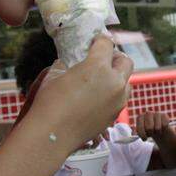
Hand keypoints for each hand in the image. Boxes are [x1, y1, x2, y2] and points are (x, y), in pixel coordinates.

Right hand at [24, 35, 132, 149]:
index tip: (94, 41)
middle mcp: (114, 82)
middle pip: (125, 61)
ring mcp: (118, 100)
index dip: (100, 40)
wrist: (52, 135)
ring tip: (101, 80)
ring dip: (117, 78)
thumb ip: (67, 64)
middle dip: (115, 57)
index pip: (107, 44)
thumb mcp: (55, 75)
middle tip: (103, 59)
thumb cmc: (50, 102)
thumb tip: (68, 62)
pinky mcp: (115, 115)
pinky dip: (113, 94)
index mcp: (99, 67)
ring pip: (126, 82)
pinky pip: (120, 99)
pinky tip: (97, 98)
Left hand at [134, 111, 175, 143]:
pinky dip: (163, 129)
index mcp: (140, 117)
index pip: (140, 127)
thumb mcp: (141, 132)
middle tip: (151, 133)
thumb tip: (132, 134)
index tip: (144, 139)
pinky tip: (161, 128)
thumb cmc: (148, 131)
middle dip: (150, 133)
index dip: (142, 135)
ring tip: (156, 131)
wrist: (158, 129)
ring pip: (157, 128)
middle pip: (149, 128)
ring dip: (157, 132)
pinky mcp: (164, 115)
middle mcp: (148, 113)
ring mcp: (156, 113)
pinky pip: (164, 125)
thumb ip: (136, 133)